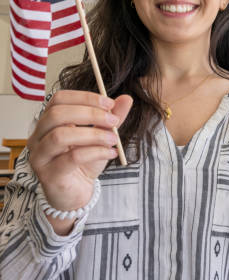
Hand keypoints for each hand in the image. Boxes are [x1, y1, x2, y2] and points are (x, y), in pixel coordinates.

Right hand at [28, 90, 132, 232]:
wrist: (77, 193)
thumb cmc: (85, 162)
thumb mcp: (102, 136)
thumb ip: (112, 118)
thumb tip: (126, 99)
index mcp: (50, 122)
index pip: (59, 99)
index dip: (85, 97)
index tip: (109, 103)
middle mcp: (39, 137)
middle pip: (57, 114)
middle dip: (90, 114)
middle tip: (113, 121)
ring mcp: (40, 156)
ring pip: (60, 136)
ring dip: (93, 134)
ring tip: (114, 139)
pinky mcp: (49, 174)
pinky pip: (71, 158)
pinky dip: (95, 152)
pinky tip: (110, 153)